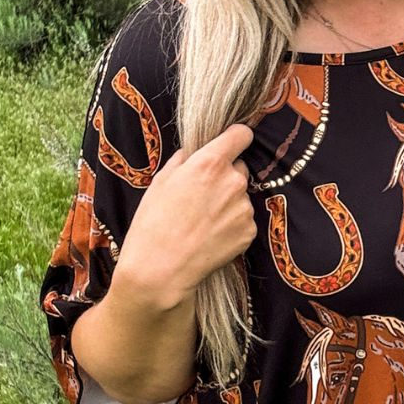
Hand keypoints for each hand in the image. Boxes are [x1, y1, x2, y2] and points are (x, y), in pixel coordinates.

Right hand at [114, 123, 256, 309]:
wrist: (161, 269)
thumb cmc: (154, 223)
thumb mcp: (160, 181)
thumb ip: (184, 160)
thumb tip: (194, 152)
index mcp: (210, 163)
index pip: (241, 134)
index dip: (235, 138)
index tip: (231, 143)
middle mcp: (234, 181)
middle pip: (239, 167)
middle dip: (225, 175)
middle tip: (202, 194)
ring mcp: (244, 208)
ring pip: (241, 195)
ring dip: (228, 202)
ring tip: (202, 220)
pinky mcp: (249, 231)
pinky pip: (243, 219)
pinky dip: (231, 224)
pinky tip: (210, 235)